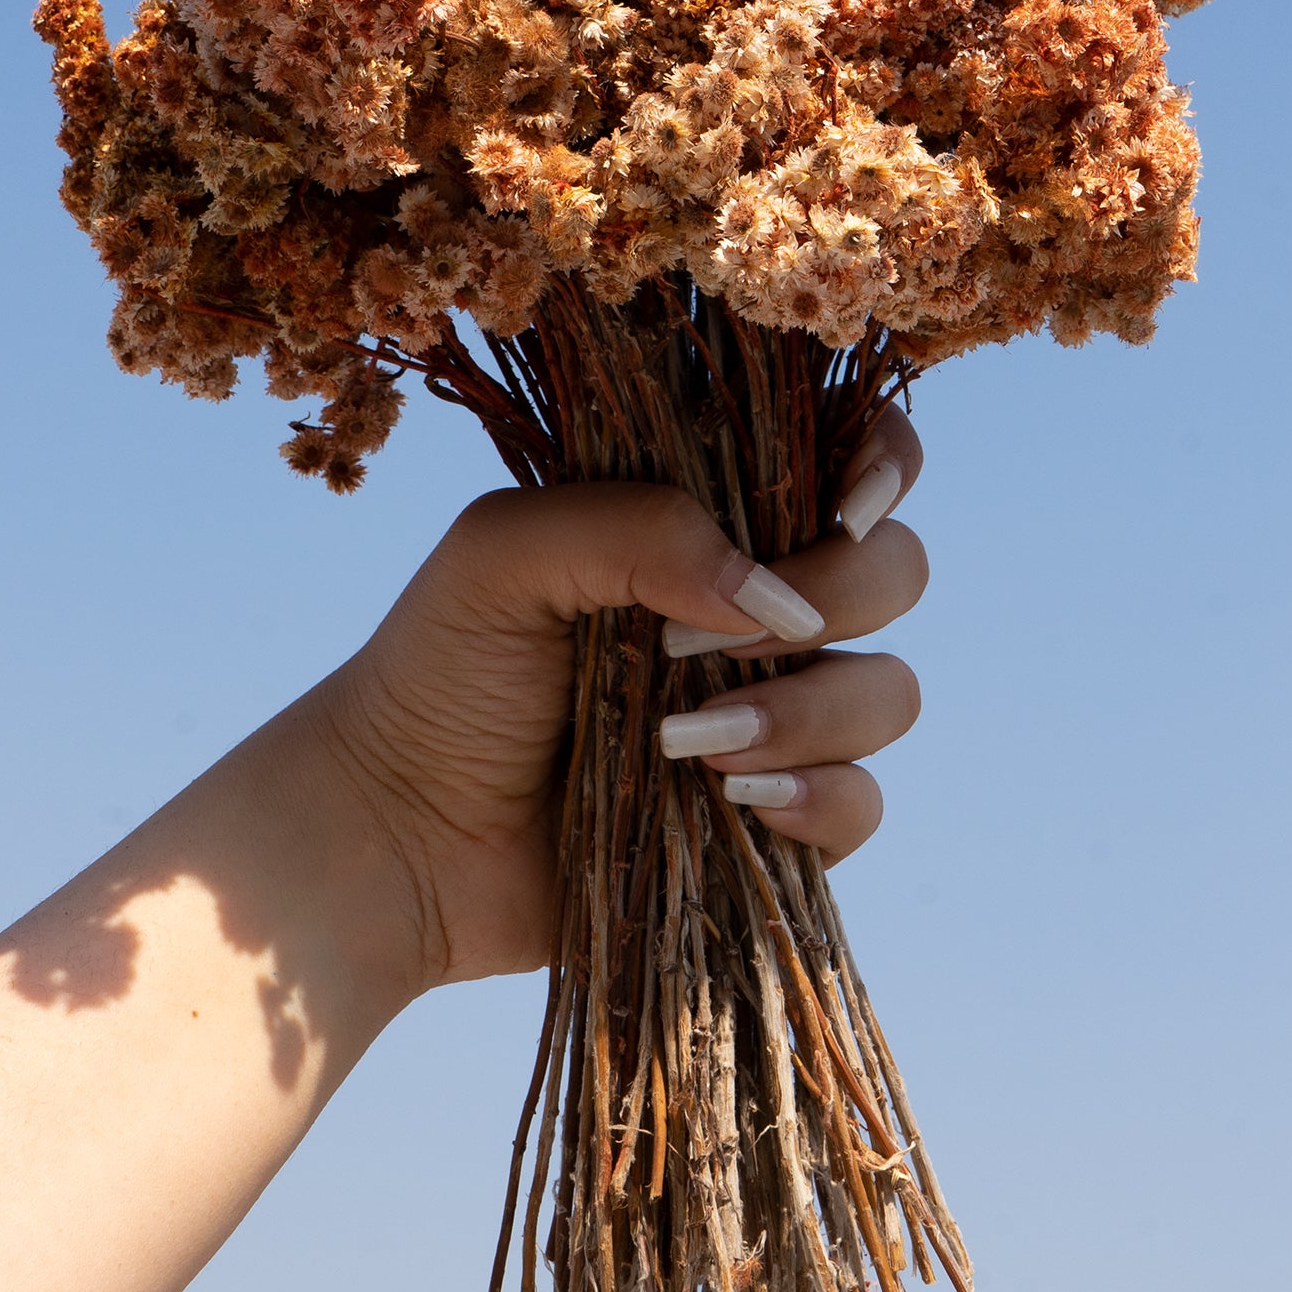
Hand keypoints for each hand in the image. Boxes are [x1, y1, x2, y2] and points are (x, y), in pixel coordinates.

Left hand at [298, 406, 929, 996]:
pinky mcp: (770, 820)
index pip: (843, 458)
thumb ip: (638, 528)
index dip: (882, 464)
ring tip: (690, 741)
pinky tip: (729, 801)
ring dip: (809, 712)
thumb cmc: (436, 672)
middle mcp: (753, 609)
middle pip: (896, 571)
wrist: (396, 833)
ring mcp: (771, 714)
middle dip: (837, 597)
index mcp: (702, 521)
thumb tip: (771, 597)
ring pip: (888, 692)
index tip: (849, 503)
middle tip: (715, 640)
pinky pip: (861, 805)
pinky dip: (815, 799)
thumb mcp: (504, 552)